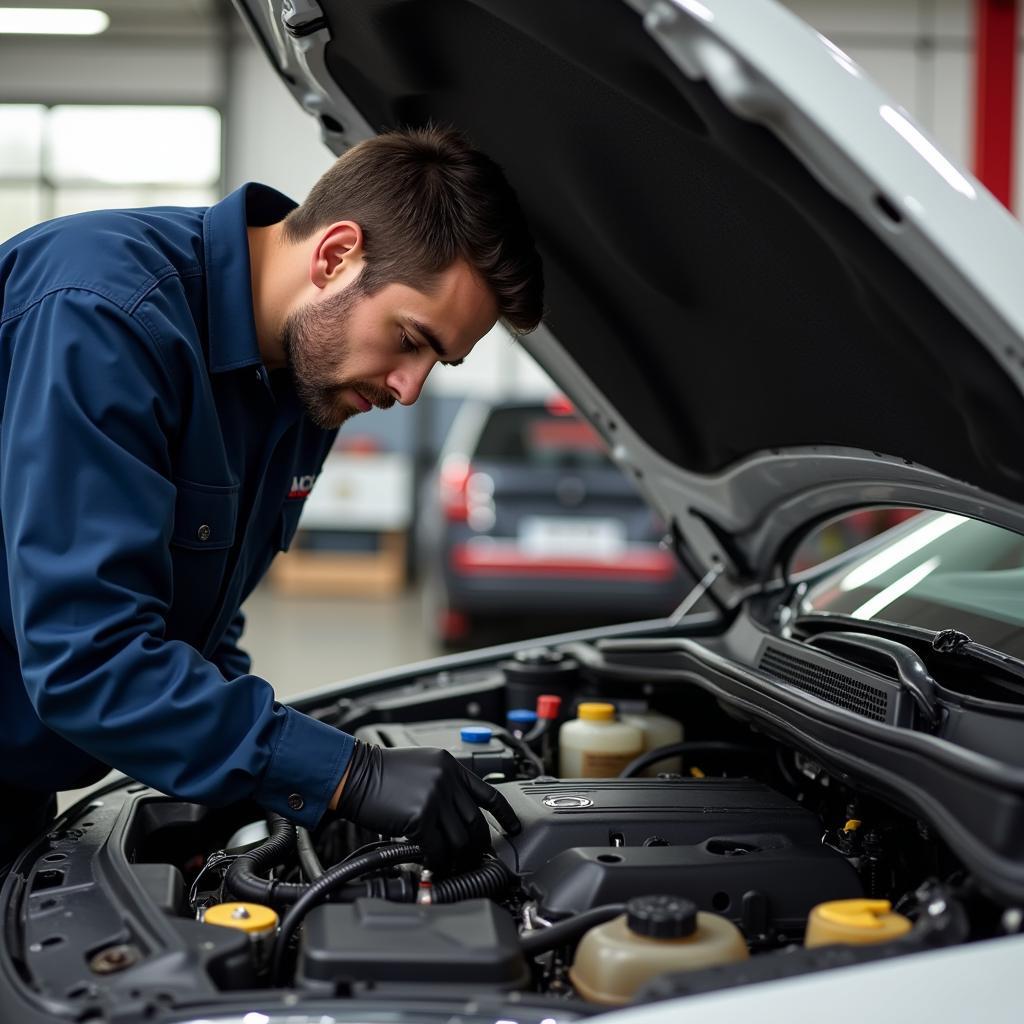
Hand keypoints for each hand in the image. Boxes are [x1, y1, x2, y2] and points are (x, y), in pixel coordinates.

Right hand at [335, 742, 520, 869]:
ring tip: (449, 867)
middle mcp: (448, 779)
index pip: (489, 792)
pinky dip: (436, 861)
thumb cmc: (380, 773)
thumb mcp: (421, 767)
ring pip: (459, 840)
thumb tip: (457, 817)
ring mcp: (436, 797)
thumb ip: (444, 785)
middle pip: (475, 823)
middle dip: (476, 846)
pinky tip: (430, 864)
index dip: (505, 814)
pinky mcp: (421, 817)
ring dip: (455, 858)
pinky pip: (437, 849)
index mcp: (451, 765)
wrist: (353, 773)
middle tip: (472, 860)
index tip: (515, 828)